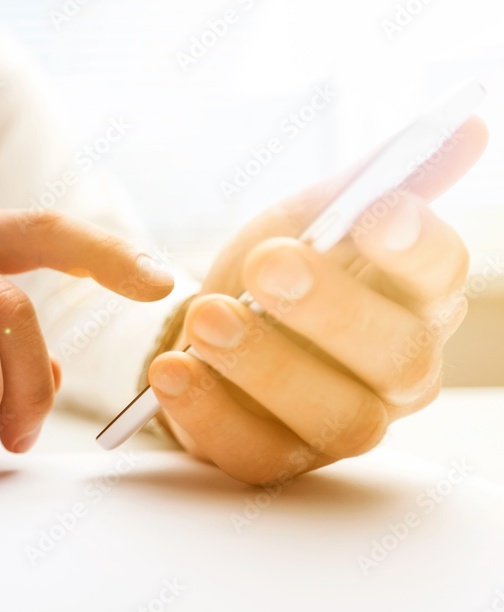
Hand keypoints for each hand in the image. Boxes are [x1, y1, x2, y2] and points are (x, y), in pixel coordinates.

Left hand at [148, 118, 488, 484]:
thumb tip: (464, 127)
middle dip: (332, 309)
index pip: (441, 277)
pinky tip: (171, 370)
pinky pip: (254, 454)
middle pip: (397, 356)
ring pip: (334, 417)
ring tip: (207, 317)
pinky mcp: (278, 460)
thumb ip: (371, 179)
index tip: (376, 211)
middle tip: (269, 264)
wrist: (212, 326)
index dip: (417, 247)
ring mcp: (340, 427)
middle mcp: (397, 374)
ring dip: (266, 366)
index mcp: (415, 302)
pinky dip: (207, 414)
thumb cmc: (275, 270)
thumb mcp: (311, 216)